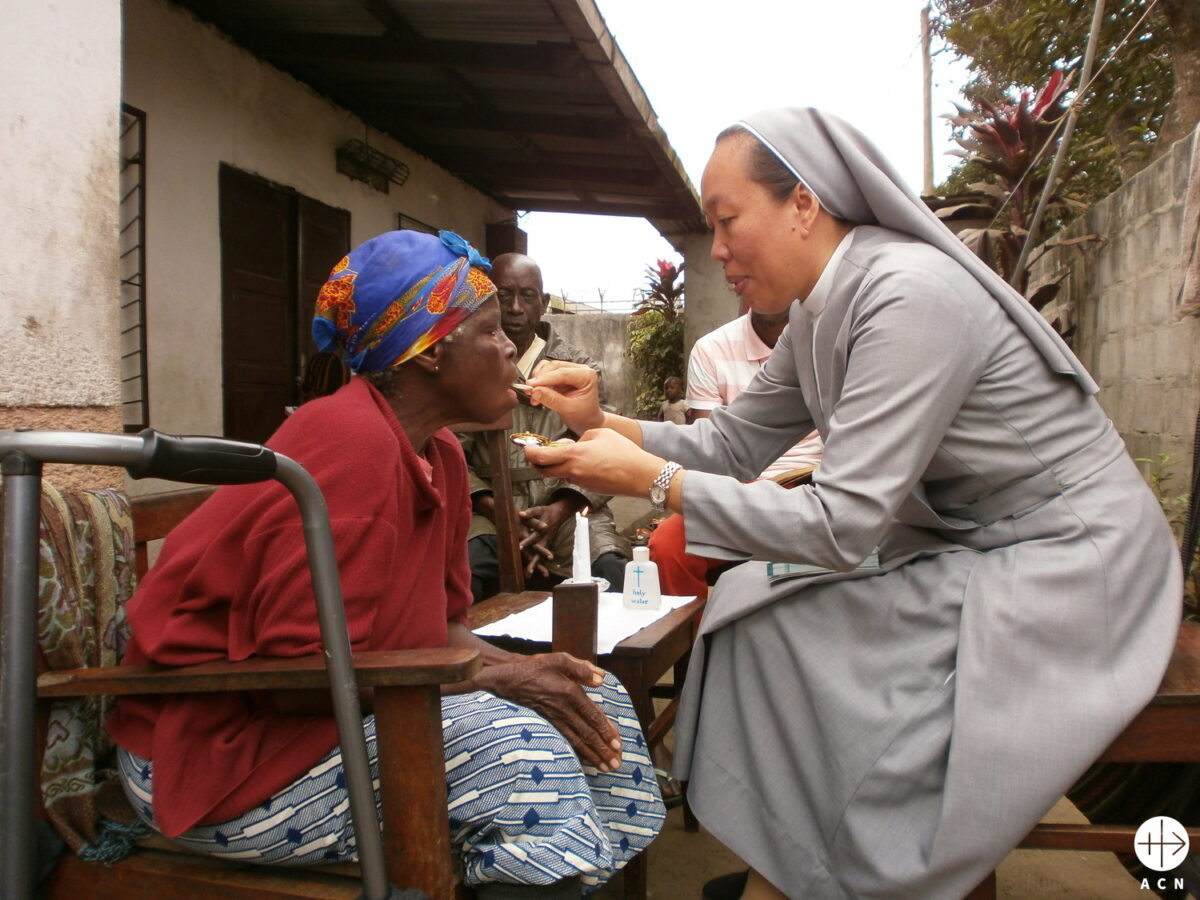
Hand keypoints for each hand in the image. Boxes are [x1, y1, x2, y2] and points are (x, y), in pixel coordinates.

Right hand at [470, 653, 622, 770]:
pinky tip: (586, 759)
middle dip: (603, 750)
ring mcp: (555, 719)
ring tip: (605, 767)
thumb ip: (581, 668)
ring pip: (577, 741)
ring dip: (593, 755)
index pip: (592, 716)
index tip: (618, 744)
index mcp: (570, 693)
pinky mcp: (548, 724)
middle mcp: (564, 710)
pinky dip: (578, 752)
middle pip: (587, 733)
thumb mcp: (558, 660)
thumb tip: (601, 679)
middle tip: (616, 764)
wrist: (509, 681)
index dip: (606, 731)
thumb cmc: (535, 668)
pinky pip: (566, 741)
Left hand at [518, 497, 577, 576]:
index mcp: (542, 531)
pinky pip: (540, 556)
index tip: (519, 547)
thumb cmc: (546, 511)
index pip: (533, 538)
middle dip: (534, 562)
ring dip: (535, 565)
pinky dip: (536, 563)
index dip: (527, 542)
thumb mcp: (538, 510)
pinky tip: (530, 571)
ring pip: (540, 556)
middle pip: (538, 552)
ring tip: (528, 575)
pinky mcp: (546, 545)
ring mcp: (547, 543)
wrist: (559, 514)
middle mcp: (545, 539)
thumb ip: (530, 513)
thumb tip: (520, 514)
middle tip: (529, 571)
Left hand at [524, 428, 663, 497]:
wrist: (640, 475)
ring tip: (565, 455)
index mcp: (573, 455)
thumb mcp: (601, 433)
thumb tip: (575, 443)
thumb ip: (582, 437)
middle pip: (544, 471)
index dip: (529, 453)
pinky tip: (584, 463)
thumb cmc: (624, 452)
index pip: (540, 457)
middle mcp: (573, 471)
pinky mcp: (589, 488)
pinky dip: (572, 471)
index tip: (528, 447)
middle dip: (537, 462)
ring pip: (559, 475)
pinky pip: (573, 478)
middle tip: (539, 453)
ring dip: (555, 466)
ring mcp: (580, 482)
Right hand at [528, 360, 604, 433]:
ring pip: (548, 368)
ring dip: (538, 379)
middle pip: (554, 367)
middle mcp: (579, 370)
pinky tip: (536, 392)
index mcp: (586, 376)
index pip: (563, 373)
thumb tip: (536, 391)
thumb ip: (552, 399)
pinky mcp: (561, 375)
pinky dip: (539, 381)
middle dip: (540, 378)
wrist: (585, 421)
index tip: (531, 385)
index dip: (545, 378)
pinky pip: (546, 373)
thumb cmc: (583, 415)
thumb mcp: (568, 409)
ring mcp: (570, 371)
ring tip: (532, 393)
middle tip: (529, 389)